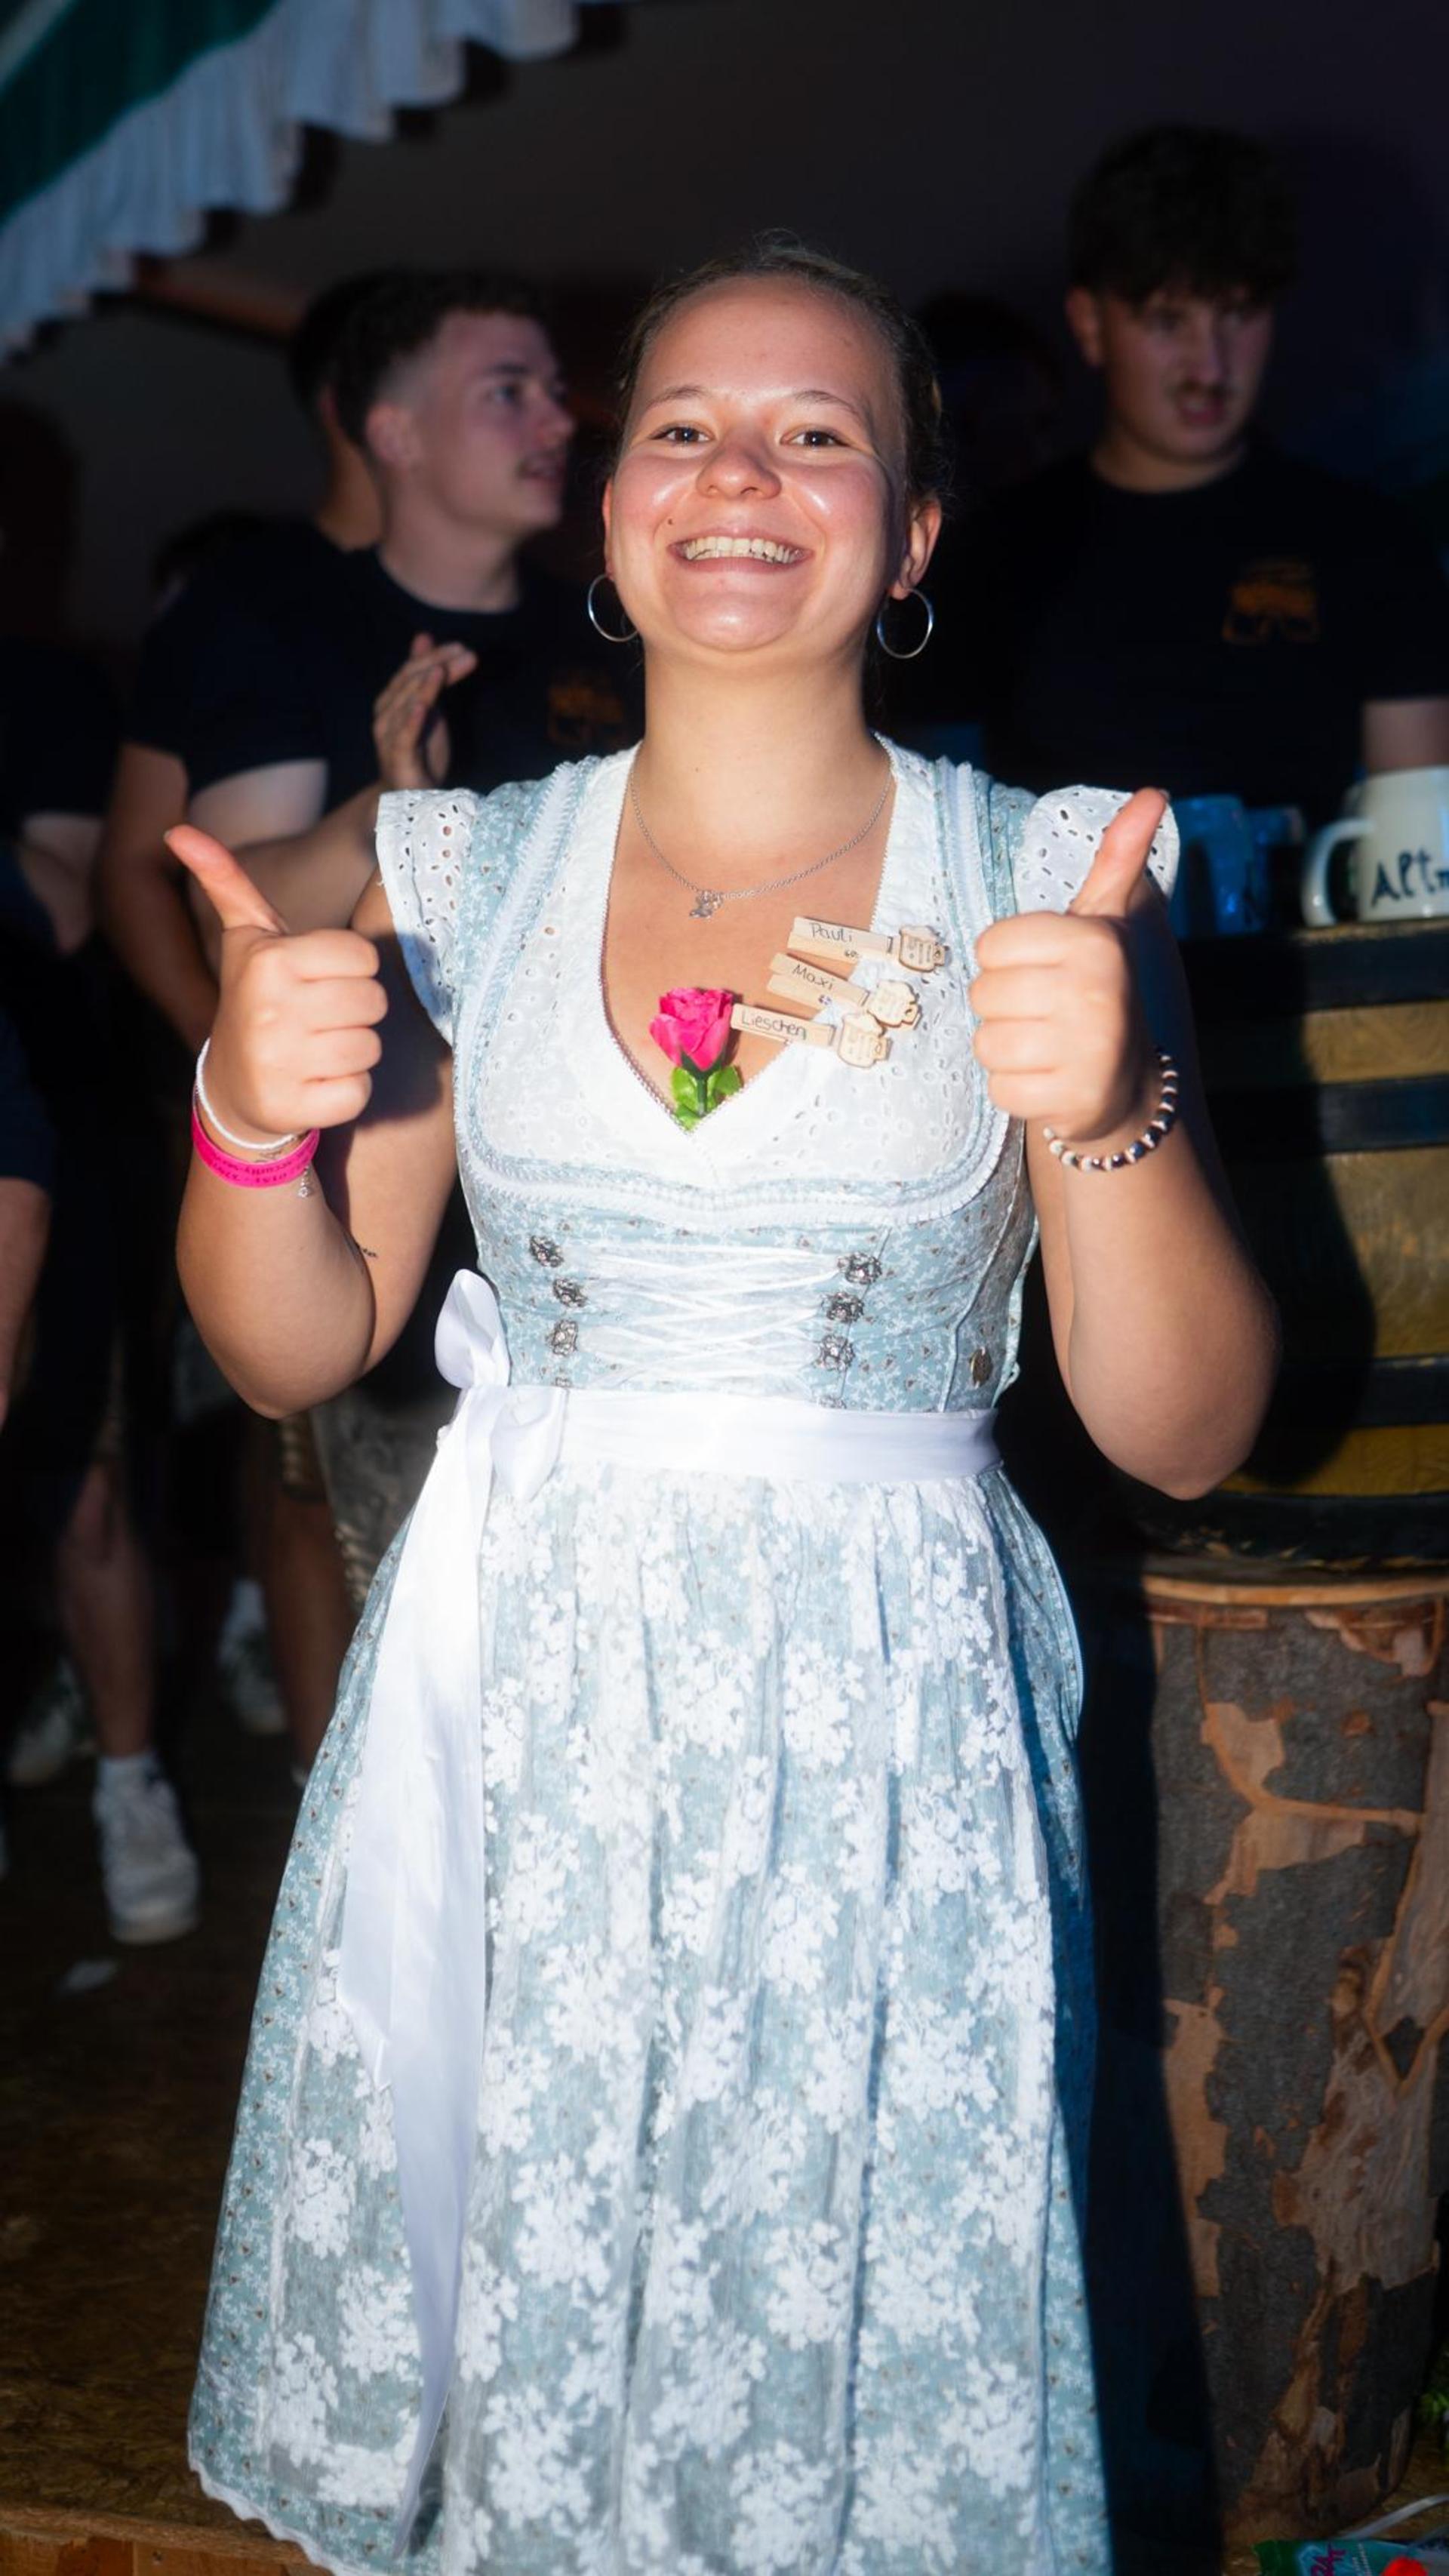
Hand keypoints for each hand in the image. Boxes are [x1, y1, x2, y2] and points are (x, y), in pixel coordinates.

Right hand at [167, 827, 386, 1140]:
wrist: (230, 1086)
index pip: (364, 957)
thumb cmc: (255, 999)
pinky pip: (360, 1091)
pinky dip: (348, 1090)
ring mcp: (281, 1063)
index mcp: (269, 961)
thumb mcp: (246, 938)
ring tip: (318, 1048)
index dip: (351, 971)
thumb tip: (177, 830)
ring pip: (371, 1047)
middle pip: (374, 1002)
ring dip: (354, 1051)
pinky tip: (316, 1082)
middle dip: (355, 1011)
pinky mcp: (294, 1107)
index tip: (320, 981)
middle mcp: (271, 1010)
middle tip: (321, 1018)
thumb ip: (227, 883)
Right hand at [372, 632, 477, 791]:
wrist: (412, 796)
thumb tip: (425, 637)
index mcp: (392, 700)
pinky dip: (411, 720)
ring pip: (405, 704)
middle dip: (438, 665)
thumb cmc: (421, 750)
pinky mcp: (397, 757)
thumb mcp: (429, 707)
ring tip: (444, 670)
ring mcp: (388, 736)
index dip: (436, 656)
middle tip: (467, 655)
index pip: (412, 670)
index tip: (462, 647)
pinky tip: (423, 706)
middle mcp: (385, 714)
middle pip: (409, 682)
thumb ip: (427, 675)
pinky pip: (403, 736)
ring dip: (426, 686)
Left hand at [968, 787, 1166, 1148]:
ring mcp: (1086, 1051)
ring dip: (1005, 1048)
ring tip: (1044, 1046)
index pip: (991, 944)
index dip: (1006, 960)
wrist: (1127, 1087)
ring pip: (986, 1043)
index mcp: (1095, 942)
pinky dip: (1015, 1088)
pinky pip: (999, 1088)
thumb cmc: (1096, 991)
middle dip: (1003, 1006)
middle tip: (1044, 1014)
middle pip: (983, 993)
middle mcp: (1095, 993)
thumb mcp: (1103, 923)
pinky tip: (1048, 1079)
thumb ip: (1116, 859)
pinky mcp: (1070, 1101)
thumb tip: (1152, 793)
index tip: (1043, 971)